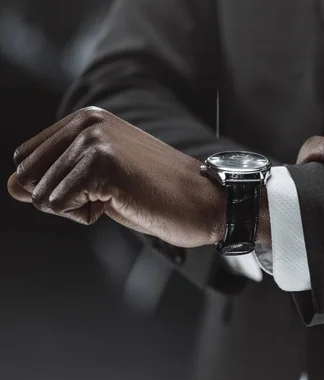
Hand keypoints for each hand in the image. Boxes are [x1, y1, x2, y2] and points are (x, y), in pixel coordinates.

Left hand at [7, 107, 224, 247]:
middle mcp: (88, 122)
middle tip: (110, 193)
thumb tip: (12, 186)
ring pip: (41, 196)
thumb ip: (56, 176)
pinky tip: (124, 202)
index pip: (27, 159)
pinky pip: (60, 207)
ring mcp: (94, 141)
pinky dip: (88, 216)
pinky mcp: (101, 165)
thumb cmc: (158, 194)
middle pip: (27, 177)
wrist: (205, 202)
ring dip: (78, 208)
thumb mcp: (101, 180)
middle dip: (61, 198)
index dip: (55, 186)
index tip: (100, 186)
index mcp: (87, 119)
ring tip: (122, 196)